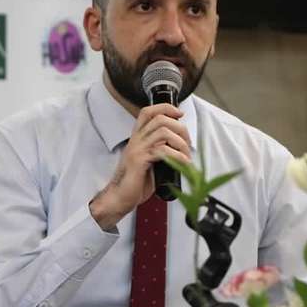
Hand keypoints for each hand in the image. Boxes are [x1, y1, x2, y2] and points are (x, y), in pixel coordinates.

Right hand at [90, 103, 190, 229]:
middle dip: (180, 128)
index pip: (147, 112)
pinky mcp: (140, 161)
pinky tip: (184, 163)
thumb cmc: (134, 184)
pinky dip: (178, 156)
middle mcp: (136, 140)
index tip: (179, 114)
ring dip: (180, 142)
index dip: (165, 108)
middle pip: (160, 119)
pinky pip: (163, 151)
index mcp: (137, 138)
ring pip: (163, 132)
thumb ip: (159, 152)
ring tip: (186, 156)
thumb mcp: (148, 162)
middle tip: (187, 143)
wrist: (119, 198)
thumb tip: (179, 148)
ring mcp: (137, 149)